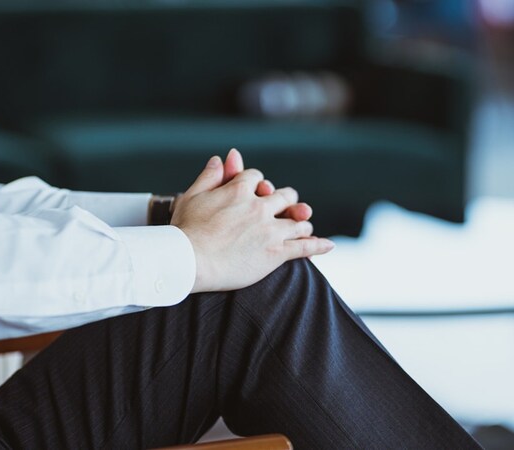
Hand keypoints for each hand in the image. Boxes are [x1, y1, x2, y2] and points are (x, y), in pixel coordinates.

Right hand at [171, 155, 334, 292]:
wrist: (189, 261)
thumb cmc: (185, 230)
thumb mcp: (192, 196)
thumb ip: (209, 176)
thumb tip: (220, 158)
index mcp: (239, 190)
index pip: (257, 177)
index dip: (257, 183)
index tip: (256, 190)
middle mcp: (259, 206)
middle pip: (285, 195)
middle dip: (286, 200)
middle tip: (288, 207)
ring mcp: (270, 230)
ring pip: (298, 221)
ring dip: (301, 222)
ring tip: (303, 226)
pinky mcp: (276, 252)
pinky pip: (305, 247)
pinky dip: (318, 245)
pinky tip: (328, 244)